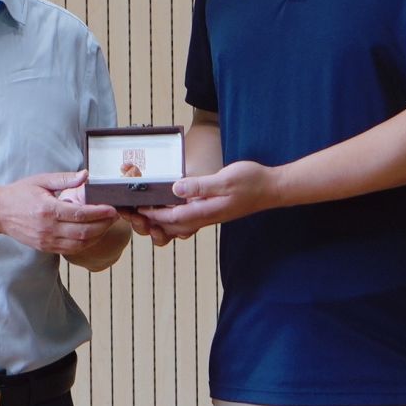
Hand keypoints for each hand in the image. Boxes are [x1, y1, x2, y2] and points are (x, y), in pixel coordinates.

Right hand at [0, 170, 119, 255]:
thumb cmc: (20, 193)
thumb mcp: (41, 180)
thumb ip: (65, 179)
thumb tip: (86, 175)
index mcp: (48, 209)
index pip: (81, 214)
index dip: (100, 212)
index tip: (112, 208)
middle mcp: (48, 228)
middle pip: (84, 232)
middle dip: (103, 225)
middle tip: (114, 216)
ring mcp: (47, 240)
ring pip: (80, 244)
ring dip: (97, 236)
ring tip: (106, 225)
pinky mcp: (45, 247)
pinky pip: (70, 249)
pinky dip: (85, 244)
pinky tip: (92, 235)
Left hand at [132, 161, 279, 242]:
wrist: (273, 189)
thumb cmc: (252, 182)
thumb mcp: (226, 179)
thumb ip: (201, 185)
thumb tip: (176, 188)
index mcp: (207, 211)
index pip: (173, 217)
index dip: (154, 214)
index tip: (137, 208)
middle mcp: (206, 217)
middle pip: (173, 225)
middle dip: (152, 222)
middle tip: (132, 213)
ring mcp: (210, 215)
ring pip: (179, 225)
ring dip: (161, 221)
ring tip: (144, 213)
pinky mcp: (213, 211)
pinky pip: (188, 219)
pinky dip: (173, 217)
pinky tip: (168, 208)